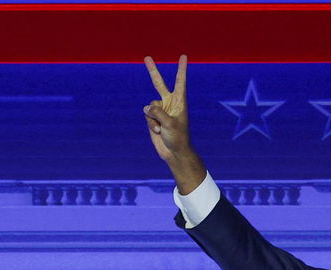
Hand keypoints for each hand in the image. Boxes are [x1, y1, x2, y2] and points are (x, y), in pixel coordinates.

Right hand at [143, 55, 206, 192]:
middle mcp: (169, 103)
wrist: (174, 152)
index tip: (183, 57)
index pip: (180, 82)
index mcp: (179, 101)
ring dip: (153, 118)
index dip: (181, 69)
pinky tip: (158, 131)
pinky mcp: (153, 118)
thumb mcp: (169, 124)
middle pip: (159, 83)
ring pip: (149, 107)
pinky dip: (151, 124)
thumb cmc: (178, 138)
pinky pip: (147, 116)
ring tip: (162, 128)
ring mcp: (160, 110)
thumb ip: (157, 113)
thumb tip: (146, 107)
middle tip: (147, 57)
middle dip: (152, 71)